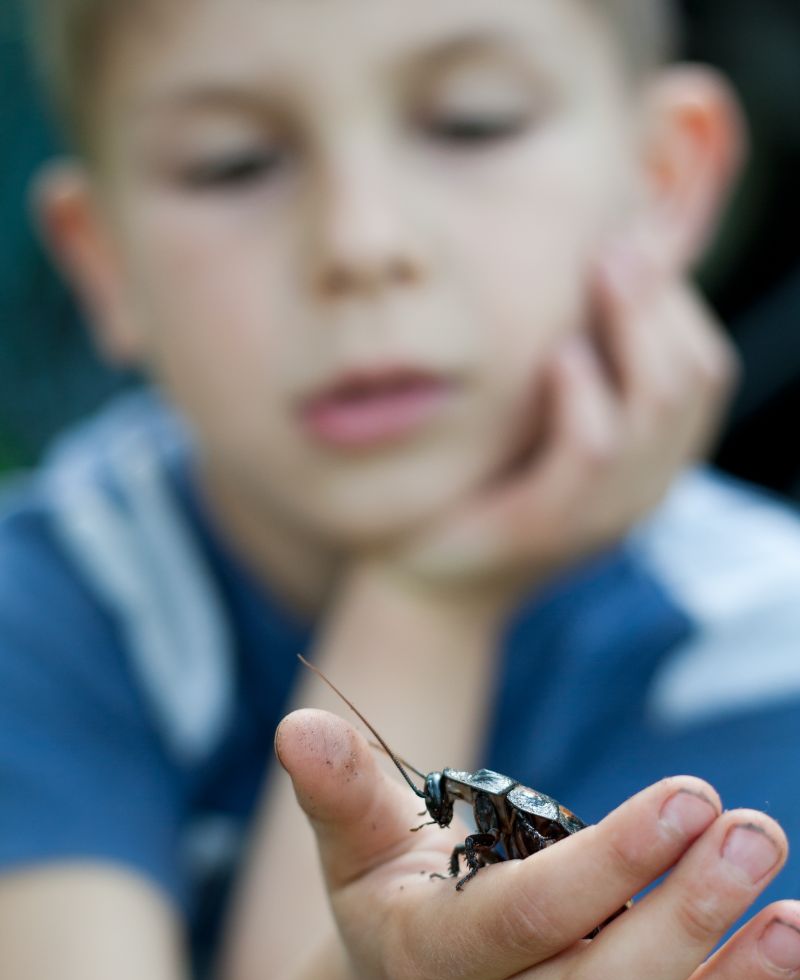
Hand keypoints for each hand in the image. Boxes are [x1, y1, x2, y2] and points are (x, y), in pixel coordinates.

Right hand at [276, 709, 797, 979]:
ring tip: (789, 920)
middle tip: (755, 833)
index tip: (686, 798)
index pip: (528, 916)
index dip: (610, 863)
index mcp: (431, 956)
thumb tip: (299, 726)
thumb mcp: (359, 847)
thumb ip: (341, 790)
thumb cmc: (394, 904)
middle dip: (686, 917)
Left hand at [396, 239, 736, 596]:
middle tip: (616, 242)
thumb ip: (574, 359)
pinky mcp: (549, 528)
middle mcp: (644, 487)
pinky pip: (593, 451)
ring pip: (658, 407)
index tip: (635, 234)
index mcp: (650, 459)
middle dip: (661, 299)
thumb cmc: (473, 486)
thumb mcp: (533, 418)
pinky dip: (585, 395)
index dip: (678, 298)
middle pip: (694, 375)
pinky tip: (559, 354)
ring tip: (600, 272)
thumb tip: (596, 257)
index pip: (704, 365)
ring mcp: (604, 514)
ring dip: (634, 329)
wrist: (416, 583)